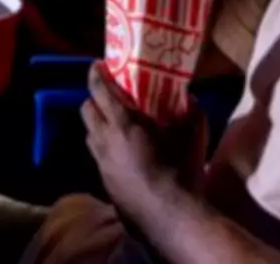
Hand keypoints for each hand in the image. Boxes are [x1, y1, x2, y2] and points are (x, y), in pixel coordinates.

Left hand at [81, 62, 206, 212]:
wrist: (169, 216)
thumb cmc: (180, 168)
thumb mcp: (193, 132)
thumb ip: (190, 110)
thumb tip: (190, 97)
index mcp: (123, 124)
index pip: (100, 91)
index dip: (96, 74)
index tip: (97, 63)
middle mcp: (105, 141)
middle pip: (86, 110)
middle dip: (94, 98)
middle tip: (109, 92)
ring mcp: (102, 164)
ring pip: (89, 134)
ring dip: (98, 123)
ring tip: (115, 120)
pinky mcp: (105, 182)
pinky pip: (98, 155)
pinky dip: (105, 145)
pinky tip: (123, 150)